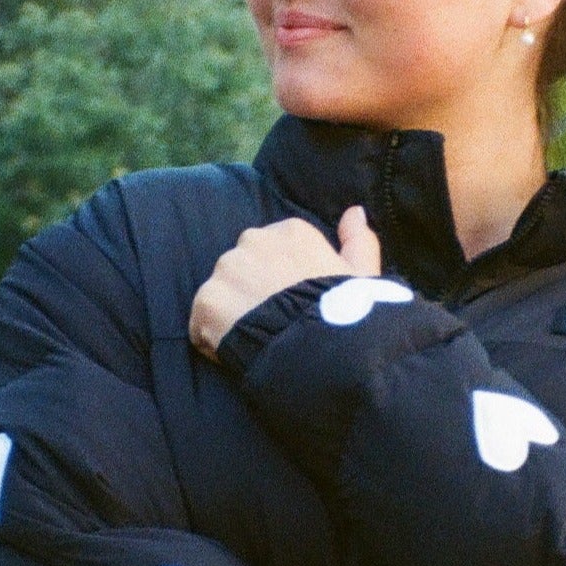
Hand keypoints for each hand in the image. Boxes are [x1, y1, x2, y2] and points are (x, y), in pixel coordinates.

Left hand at [190, 203, 381, 358]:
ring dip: (231, 313)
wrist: (320, 350)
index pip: (275, 251)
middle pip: (243, 267)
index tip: (295, 304)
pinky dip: (212, 338)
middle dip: (252, 291)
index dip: (282, 281)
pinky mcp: (206, 302)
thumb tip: (355, 211)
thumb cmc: (347, 312)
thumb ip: (359, 240)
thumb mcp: (364, 275)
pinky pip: (201, 322)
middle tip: (272, 322)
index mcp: (290, 231)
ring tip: (254, 339)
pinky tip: (235, 354)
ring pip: (221, 292)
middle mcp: (252, 240)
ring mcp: (226, 271)